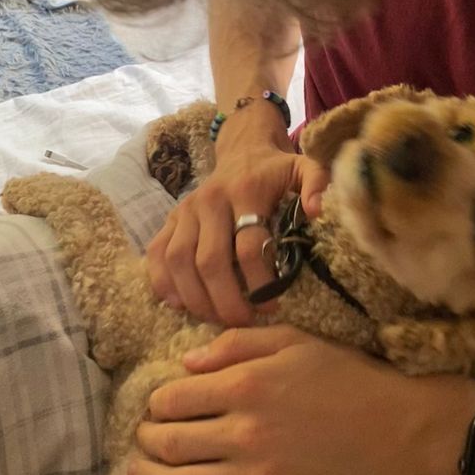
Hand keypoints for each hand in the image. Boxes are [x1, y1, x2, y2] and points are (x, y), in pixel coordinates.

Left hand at [128, 326, 474, 474]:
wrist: (396, 426)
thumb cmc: (344, 374)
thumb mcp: (291, 339)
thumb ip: (235, 344)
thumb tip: (187, 363)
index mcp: (247, 385)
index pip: (174, 398)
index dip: (156, 402)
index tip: (157, 404)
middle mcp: (246, 432)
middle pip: (171, 443)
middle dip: (147, 439)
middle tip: (144, 436)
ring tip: (137, 472)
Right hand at [146, 103, 329, 325]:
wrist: (242, 152)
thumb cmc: (276, 172)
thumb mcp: (303, 169)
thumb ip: (317, 184)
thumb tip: (317, 211)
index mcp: (245, 192)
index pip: (247, 246)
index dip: (260, 282)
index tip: (274, 306)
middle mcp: (209, 200)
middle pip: (210, 260)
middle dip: (226, 300)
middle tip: (244, 322)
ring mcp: (185, 210)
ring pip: (179, 261)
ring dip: (195, 298)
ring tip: (217, 319)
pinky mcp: (170, 219)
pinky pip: (157, 254)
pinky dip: (162, 282)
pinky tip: (179, 304)